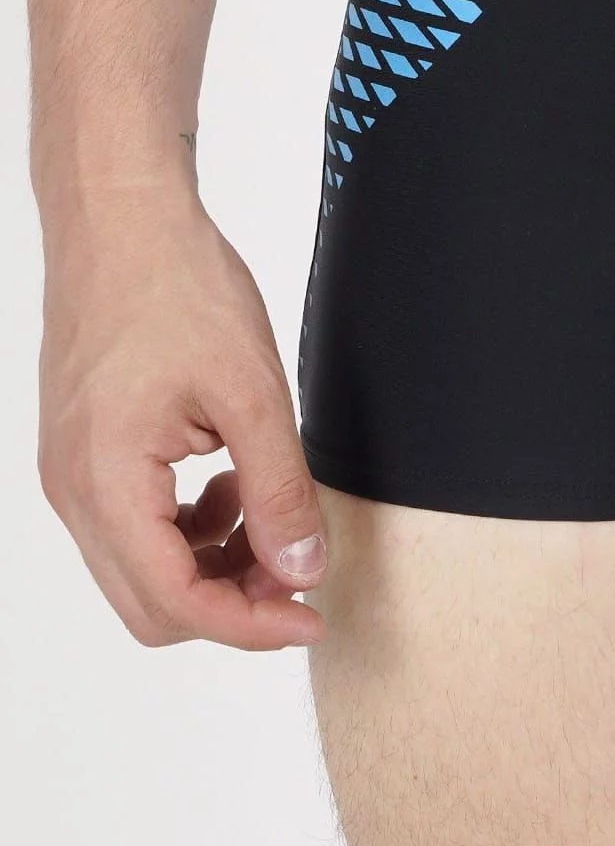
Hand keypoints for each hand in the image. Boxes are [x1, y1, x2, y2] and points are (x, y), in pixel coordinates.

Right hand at [37, 184, 326, 649]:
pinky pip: (135, 527)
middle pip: (151, 604)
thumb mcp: (253, 392)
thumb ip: (279, 489)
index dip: (249, 624)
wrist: (121, 221)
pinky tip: (234, 482)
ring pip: (143, 569)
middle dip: (233, 602)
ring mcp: (72, 473)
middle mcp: (74, 490)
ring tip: (271, 511)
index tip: (312, 616)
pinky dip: (190, 527)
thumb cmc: (178, 288)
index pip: (175, 601)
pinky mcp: (84, 453)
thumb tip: (303, 570)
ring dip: (214, 564)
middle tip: (301, 571)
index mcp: (105, 482)